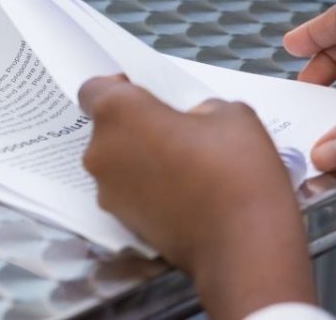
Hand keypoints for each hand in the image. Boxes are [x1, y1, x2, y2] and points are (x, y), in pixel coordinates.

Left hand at [80, 75, 315, 319]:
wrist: (243, 248)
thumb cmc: (236, 169)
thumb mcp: (230, 114)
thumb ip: (197, 107)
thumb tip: (189, 120)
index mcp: (117, 113)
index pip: (92, 89)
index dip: (117, 87)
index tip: (147, 95)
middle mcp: (99, 151)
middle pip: (106, 127)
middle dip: (134, 125)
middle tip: (175, 131)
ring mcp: (106, 191)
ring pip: (116, 160)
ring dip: (140, 157)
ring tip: (184, 165)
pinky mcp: (121, 222)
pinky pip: (127, 190)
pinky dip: (146, 186)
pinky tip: (182, 192)